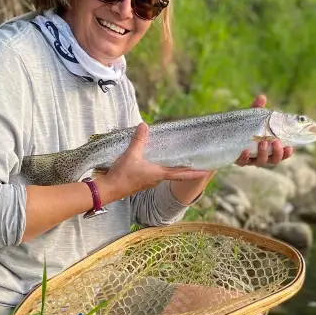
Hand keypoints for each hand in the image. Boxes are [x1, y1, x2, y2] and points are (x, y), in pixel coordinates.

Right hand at [97, 123, 212, 201]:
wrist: (109, 189)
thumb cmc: (122, 175)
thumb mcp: (131, 154)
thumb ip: (139, 140)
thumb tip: (144, 125)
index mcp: (159, 174)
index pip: (181, 174)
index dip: (194, 173)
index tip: (206, 172)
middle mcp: (157, 179)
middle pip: (175, 174)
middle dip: (186, 170)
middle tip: (196, 163)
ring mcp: (149, 181)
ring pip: (165, 174)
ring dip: (173, 168)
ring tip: (179, 160)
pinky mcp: (141, 182)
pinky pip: (155, 174)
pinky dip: (161, 168)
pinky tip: (157, 162)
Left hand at [235, 94, 293, 166]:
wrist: (226, 134)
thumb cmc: (245, 126)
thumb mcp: (252, 117)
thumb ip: (258, 108)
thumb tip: (262, 97)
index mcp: (269, 148)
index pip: (281, 154)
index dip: (286, 153)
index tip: (290, 148)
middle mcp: (262, 156)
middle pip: (273, 161)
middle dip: (277, 153)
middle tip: (276, 142)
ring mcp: (251, 159)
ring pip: (260, 162)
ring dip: (263, 153)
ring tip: (263, 142)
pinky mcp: (239, 160)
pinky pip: (242, 162)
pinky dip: (245, 157)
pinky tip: (245, 151)